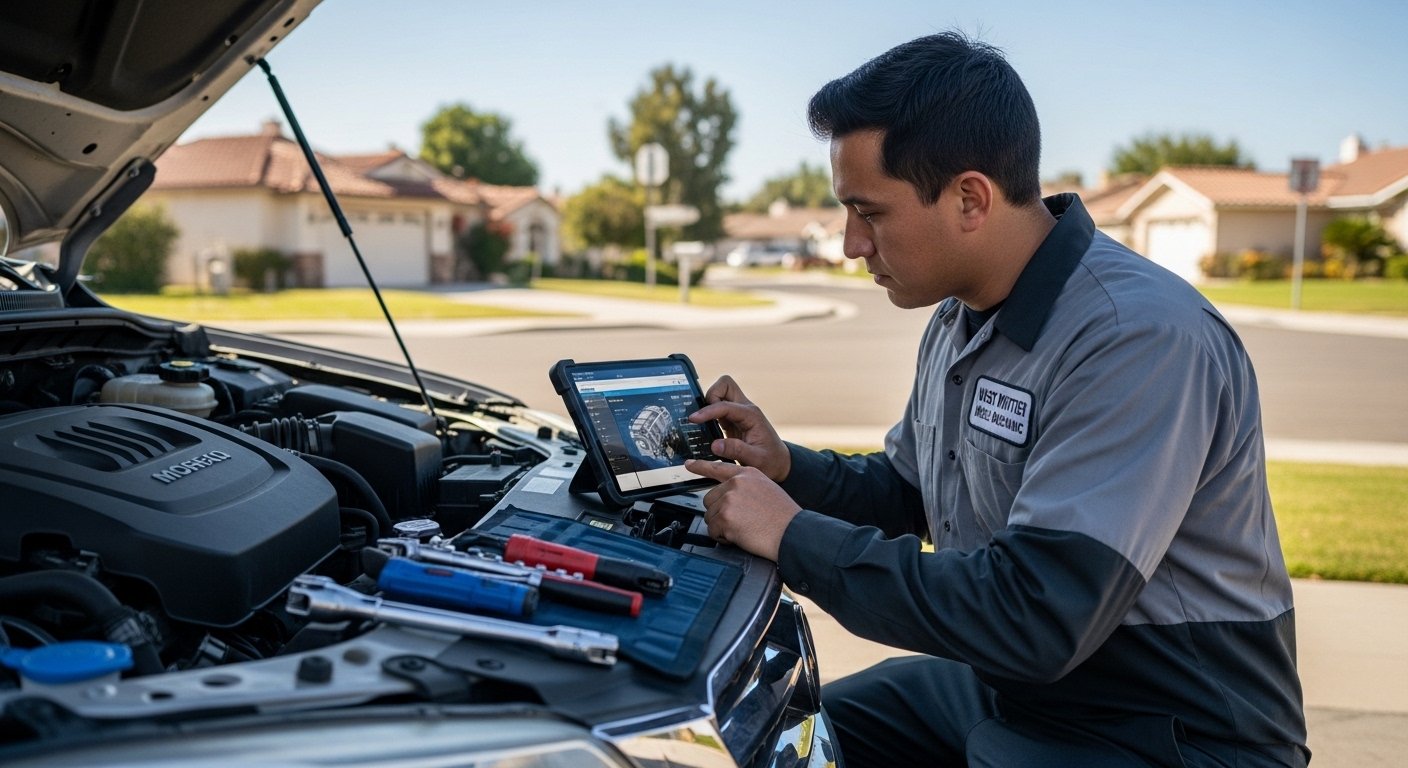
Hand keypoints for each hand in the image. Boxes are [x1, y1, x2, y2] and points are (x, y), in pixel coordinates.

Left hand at [685, 459, 799, 561]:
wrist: (794, 533)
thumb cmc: (784, 517)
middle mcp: (736, 483)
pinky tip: (741, 536)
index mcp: (747, 474)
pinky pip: (713, 531)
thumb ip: (745, 488)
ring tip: (744, 529)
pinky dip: (723, 538)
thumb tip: (728, 497)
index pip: (718, 468)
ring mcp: (730, 499)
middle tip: (740, 521)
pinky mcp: (726, 517)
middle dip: (720, 513)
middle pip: (710, 499)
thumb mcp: (766, 490)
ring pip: (710, 516)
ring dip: (722, 527)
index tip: (689, 465)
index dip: (700, 467)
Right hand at [689, 375, 790, 481]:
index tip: (693, 419)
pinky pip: (717, 407)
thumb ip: (737, 451)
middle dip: (710, 395)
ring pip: (720, 393)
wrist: (779, 462)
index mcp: (751, 416)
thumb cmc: (770, 460)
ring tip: (700, 422)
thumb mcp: (756, 460)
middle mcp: (745, 409)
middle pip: (725, 385)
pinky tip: (703, 427)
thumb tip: (715, 445)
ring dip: (708, 404)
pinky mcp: (732, 419)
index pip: (726, 405)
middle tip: (702, 416)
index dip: (708, 411)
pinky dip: (708, 413)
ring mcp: (738, 413)